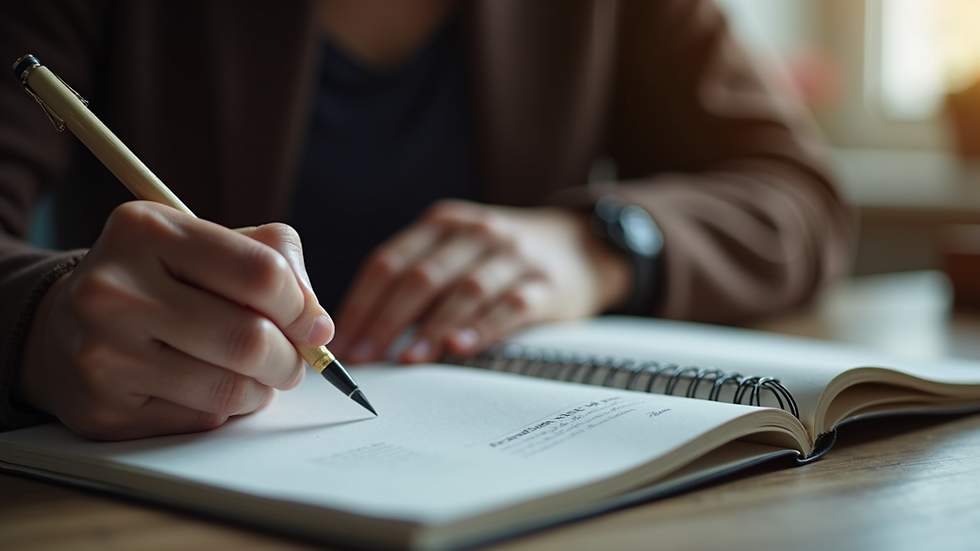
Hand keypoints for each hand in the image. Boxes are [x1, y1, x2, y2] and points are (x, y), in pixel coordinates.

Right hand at [16, 201, 333, 439]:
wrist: (65, 325)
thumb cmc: (159, 279)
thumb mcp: (208, 243)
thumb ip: (275, 260)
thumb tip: (317, 321)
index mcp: (146, 229)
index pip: (260, 274)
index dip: (303, 308)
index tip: (315, 325)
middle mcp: (114, 289)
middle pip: (249, 339)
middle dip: (290, 359)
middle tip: (293, 360)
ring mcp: (101, 353)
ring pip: (228, 389)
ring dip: (261, 389)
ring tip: (257, 375)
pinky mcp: (102, 410)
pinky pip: (199, 421)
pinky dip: (224, 410)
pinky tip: (208, 388)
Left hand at [331, 199, 629, 363]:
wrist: (583, 244)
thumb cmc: (503, 256)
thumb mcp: (458, 248)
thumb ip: (417, 277)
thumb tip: (362, 331)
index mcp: (444, 224)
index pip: (390, 262)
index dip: (361, 303)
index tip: (340, 342)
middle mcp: (477, 233)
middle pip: (421, 277)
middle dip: (386, 321)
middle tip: (365, 358)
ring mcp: (514, 256)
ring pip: (464, 291)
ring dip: (431, 327)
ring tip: (407, 359)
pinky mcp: (546, 284)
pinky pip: (510, 306)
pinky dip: (482, 328)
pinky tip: (459, 348)